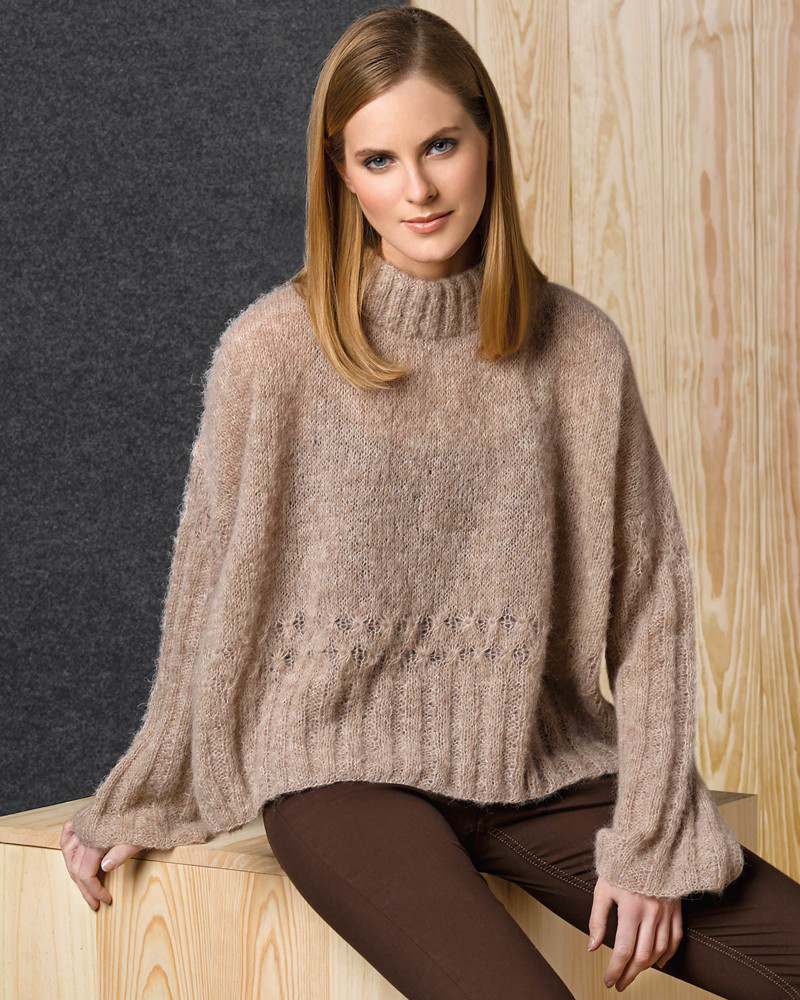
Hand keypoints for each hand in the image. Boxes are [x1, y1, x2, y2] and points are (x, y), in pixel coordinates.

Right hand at [60, 818, 143, 910]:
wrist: (146, 793)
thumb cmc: (145, 813)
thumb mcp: (139, 836)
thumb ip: (121, 853)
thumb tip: (104, 868)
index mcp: (97, 838)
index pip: (86, 873)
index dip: (94, 890)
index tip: (105, 900)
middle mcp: (86, 831)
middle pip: (75, 867)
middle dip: (85, 888)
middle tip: (95, 903)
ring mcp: (84, 823)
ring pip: (68, 853)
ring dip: (74, 872)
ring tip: (84, 887)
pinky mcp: (87, 816)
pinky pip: (69, 832)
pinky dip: (67, 844)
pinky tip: (72, 853)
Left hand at [586, 876, 682, 990]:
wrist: (648, 846)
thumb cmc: (621, 866)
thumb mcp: (603, 888)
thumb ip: (597, 919)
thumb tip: (592, 947)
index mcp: (631, 908)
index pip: (624, 950)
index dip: (615, 969)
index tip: (608, 981)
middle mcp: (651, 914)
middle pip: (643, 956)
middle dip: (630, 974)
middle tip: (619, 984)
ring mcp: (666, 913)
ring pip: (660, 951)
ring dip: (647, 967)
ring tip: (633, 973)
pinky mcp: (676, 910)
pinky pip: (675, 939)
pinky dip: (668, 955)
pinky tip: (658, 964)